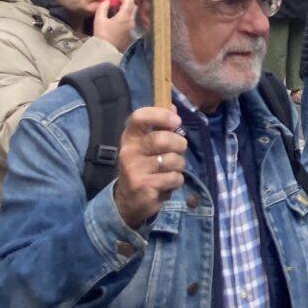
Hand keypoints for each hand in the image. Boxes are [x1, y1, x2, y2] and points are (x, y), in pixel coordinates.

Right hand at [92, 0, 137, 51]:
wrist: (106, 51)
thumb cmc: (102, 35)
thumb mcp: (99, 19)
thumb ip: (103, 7)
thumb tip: (107, 0)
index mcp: (124, 16)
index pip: (128, 1)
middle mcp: (131, 21)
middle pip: (133, 7)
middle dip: (126, 3)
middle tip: (116, 4)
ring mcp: (132, 28)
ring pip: (132, 15)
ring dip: (126, 11)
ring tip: (115, 13)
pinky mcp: (131, 34)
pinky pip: (131, 22)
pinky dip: (126, 18)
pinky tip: (117, 22)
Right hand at [112, 105, 186, 228]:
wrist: (128, 201)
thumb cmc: (142, 167)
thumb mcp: (146, 146)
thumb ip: (159, 127)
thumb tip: (173, 106)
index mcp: (130, 137)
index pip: (140, 116)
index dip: (161, 115)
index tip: (176, 121)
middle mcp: (129, 151)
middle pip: (162, 139)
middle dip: (179, 144)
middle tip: (179, 150)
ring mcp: (134, 170)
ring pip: (173, 160)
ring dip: (179, 166)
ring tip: (170, 171)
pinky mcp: (144, 186)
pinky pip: (174, 178)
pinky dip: (176, 181)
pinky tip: (165, 184)